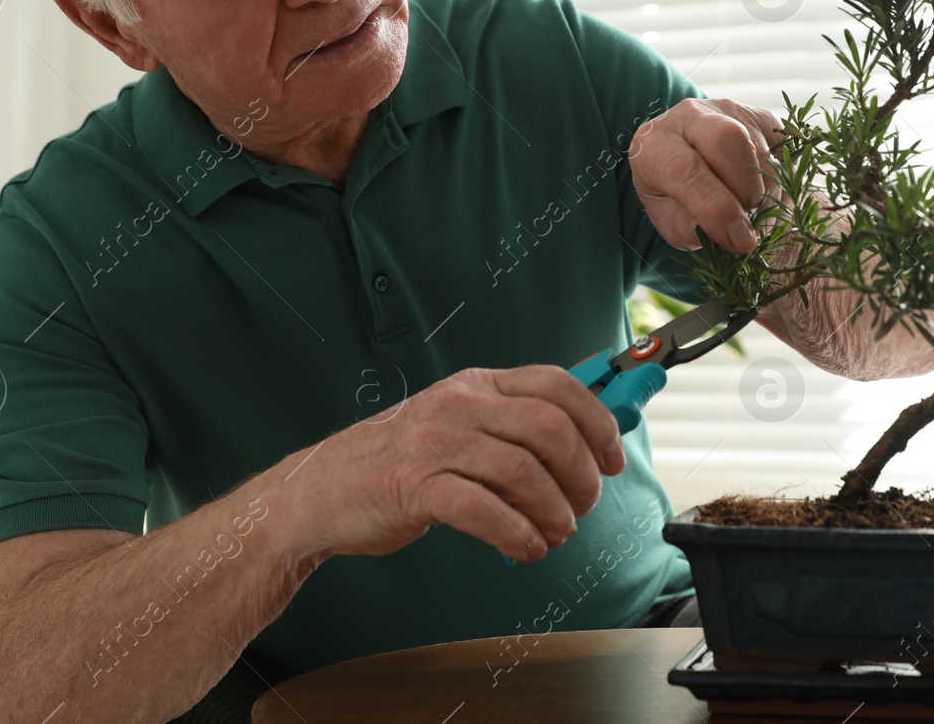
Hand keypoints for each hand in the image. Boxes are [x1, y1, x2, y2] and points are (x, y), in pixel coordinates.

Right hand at [299, 366, 626, 562]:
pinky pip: (484, 510)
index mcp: (476, 385)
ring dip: (555, 510)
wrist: (320, 492)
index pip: (555, 384)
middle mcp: (458, 405)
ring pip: (523, 471)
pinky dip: (518, 533)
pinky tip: (527, 548)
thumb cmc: (398, 463)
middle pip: (548, 427)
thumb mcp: (457, 425)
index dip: (597, 420)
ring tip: (558, 532)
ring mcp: (435, 444)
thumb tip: (584, 435)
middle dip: (581, 472)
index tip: (613, 456)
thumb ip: (510, 426)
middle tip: (585, 504)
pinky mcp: (415, 487)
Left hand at [630, 97, 782, 252]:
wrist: (689, 170)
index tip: (740, 240)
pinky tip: (767, 197)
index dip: (717, 209)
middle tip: (749, 224)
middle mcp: (688, 115)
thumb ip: (697, 228)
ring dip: (769, 195)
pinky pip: (784, 149)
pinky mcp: (761, 116)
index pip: (685, 168)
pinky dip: (783, 182)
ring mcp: (728, 110)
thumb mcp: (673, 223)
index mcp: (654, 143)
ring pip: (761, 150)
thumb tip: (739, 234)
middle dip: (746, 192)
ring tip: (756, 217)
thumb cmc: (676, 201)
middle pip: (729, 141)